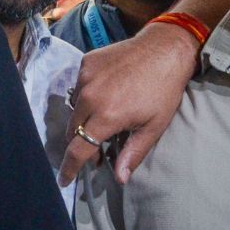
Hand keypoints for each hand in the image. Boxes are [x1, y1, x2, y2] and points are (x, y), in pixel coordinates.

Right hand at [58, 23, 195, 185]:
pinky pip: (79, 86)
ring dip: (84, 119)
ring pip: (75, 108)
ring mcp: (85, 77)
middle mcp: (89, 96)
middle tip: (99, 149)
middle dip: (81, 143)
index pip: (78, 149)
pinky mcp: (85, 63)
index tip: (64, 180)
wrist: (165, 49)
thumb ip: (133, 153)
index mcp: (106, 116)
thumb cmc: (164, 91)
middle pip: (73, 130)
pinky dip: (88, 96)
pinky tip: (105, 93)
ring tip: (104, 119)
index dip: (69, 167)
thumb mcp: (154, 126)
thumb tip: (119, 179)